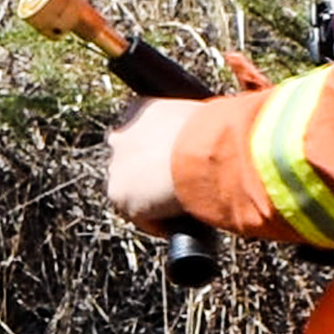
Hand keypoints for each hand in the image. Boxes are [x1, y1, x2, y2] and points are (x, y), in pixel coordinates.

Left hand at [100, 94, 206, 232]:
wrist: (202, 152)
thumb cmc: (213, 131)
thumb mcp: (203, 119)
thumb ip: (195, 128)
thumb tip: (216, 138)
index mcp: (139, 110)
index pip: (143, 134)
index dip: (161, 151)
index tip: (180, 163)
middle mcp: (121, 136)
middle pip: (132, 162)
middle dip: (151, 175)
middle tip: (180, 187)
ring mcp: (117, 167)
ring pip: (134, 191)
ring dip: (153, 200)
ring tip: (182, 209)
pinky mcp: (120, 196)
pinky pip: (141, 216)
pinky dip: (159, 222)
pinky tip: (179, 224)